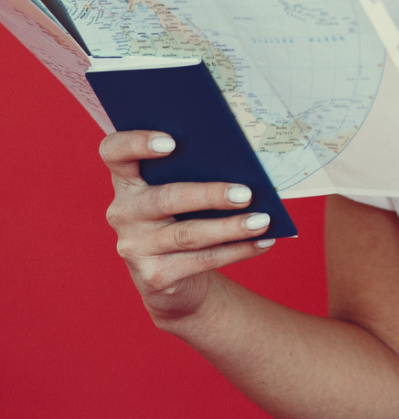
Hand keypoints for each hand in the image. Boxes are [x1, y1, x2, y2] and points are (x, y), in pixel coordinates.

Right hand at [101, 130, 273, 325]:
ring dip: (230, 228)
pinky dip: (238, 250)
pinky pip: (202, 260)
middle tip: (247, 193)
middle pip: (164, 198)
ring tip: (263, 221)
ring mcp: (135, 246)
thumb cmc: (185, 217)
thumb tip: (249, 164)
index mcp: (128, 181)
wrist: (173, 276)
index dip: (136, 143)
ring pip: (188, 234)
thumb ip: (198, 173)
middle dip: (209, 195)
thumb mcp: (183, 191)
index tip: (171, 142)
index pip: (114, 153)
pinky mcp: (153, 276)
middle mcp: (124, 212)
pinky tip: (263, 242)